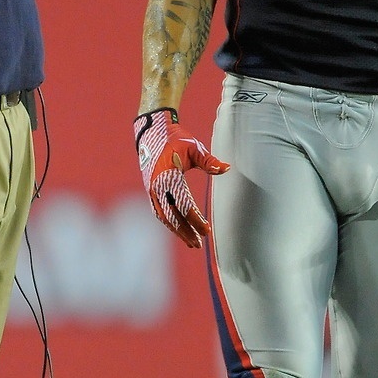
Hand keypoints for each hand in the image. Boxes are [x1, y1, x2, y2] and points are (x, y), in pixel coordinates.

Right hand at [134, 107, 229, 248]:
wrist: (151, 133)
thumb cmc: (176, 140)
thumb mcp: (194, 148)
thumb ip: (209, 161)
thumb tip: (227, 168)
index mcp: (169, 175)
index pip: (183, 203)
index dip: (195, 219)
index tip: (206, 229)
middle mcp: (157, 186)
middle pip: (172, 215)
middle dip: (186, 231)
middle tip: (199, 244)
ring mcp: (151, 189)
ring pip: (164, 216)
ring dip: (177, 231)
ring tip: (192, 243)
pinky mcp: (150, 191)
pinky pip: (159, 212)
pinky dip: (169, 223)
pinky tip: (180, 231)